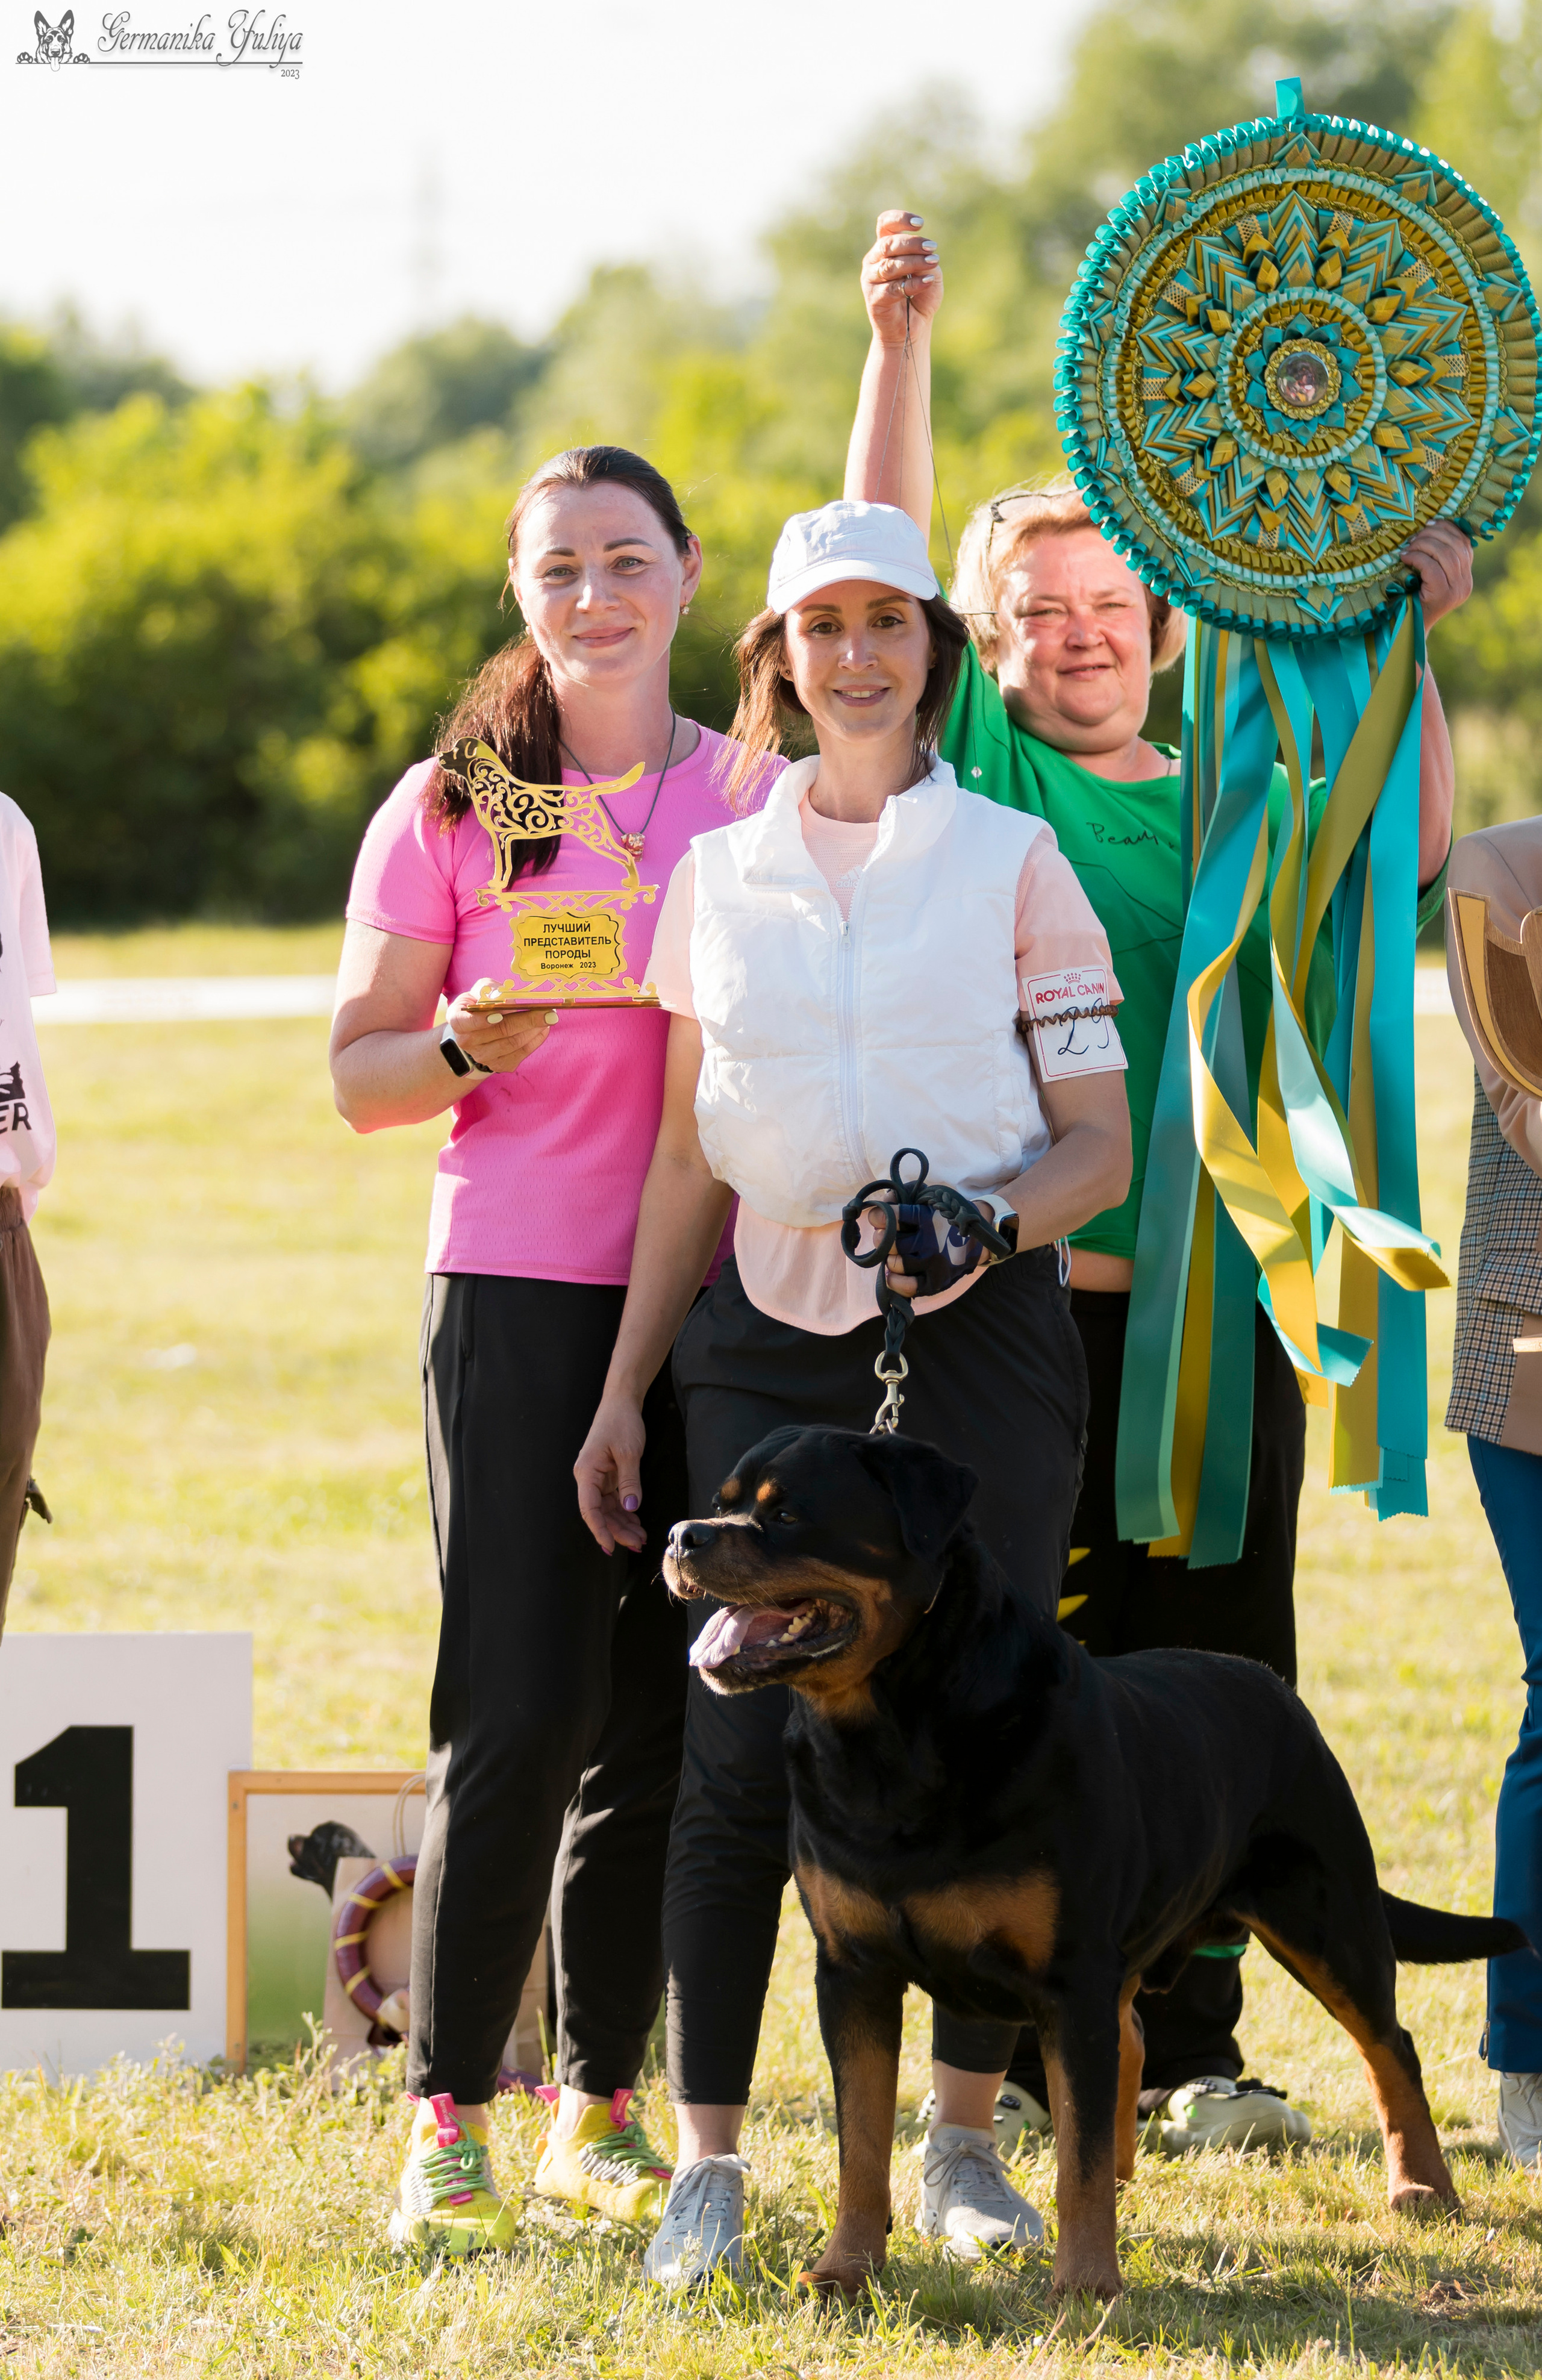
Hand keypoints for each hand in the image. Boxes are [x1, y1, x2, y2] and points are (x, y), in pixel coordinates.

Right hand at [443, 983, 554, 1074]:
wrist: (476, 1032)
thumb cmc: (479, 1005)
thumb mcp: (479, 991)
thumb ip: (490, 990)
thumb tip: (504, 996)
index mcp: (458, 1021)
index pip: (468, 1022)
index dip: (483, 1019)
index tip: (500, 1013)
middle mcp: (468, 1042)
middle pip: (501, 1031)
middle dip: (527, 1020)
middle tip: (548, 1011)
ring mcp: (484, 1057)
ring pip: (514, 1043)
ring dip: (535, 1029)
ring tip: (550, 1017)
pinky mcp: (500, 1065)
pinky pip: (522, 1053)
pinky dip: (535, 1040)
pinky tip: (543, 1028)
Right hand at [575, 1393, 647, 1554]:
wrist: (622, 1402)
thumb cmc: (621, 1421)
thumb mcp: (629, 1452)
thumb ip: (629, 1481)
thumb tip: (630, 1507)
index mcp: (587, 1472)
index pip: (589, 1509)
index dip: (599, 1530)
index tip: (610, 1547)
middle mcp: (588, 1478)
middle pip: (599, 1513)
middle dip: (617, 1531)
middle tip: (638, 1544)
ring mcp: (598, 1478)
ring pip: (608, 1509)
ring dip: (622, 1524)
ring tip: (640, 1538)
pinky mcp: (608, 1476)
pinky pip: (614, 1500)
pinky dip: (625, 1512)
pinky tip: (636, 1522)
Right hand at [861, 210, 941, 348]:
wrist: (910, 329)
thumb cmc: (919, 297)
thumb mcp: (928, 272)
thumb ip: (925, 260)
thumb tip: (922, 258)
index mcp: (885, 248)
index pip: (885, 224)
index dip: (900, 219)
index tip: (920, 224)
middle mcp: (874, 260)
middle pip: (889, 243)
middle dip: (913, 243)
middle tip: (932, 248)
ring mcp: (870, 279)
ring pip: (891, 265)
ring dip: (914, 262)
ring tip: (933, 262)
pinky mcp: (874, 298)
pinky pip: (894, 288)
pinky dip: (913, 284)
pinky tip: (927, 281)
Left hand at [882, 1199, 996, 1300]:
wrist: (979, 1235)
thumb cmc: (947, 1215)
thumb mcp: (931, 1196)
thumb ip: (907, 1192)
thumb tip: (886, 1198)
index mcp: (926, 1217)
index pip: (894, 1216)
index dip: (878, 1216)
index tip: (876, 1216)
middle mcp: (929, 1240)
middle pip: (890, 1242)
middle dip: (881, 1238)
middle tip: (883, 1237)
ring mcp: (933, 1262)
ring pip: (896, 1263)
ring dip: (888, 1258)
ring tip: (891, 1254)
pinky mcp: (936, 1281)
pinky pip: (909, 1287)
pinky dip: (895, 1282)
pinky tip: (891, 1275)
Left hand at [1401, 520, 1472, 631]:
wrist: (1407, 630)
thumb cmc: (1413, 600)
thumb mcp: (1428, 577)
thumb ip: (1436, 559)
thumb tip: (1430, 527)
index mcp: (1465, 576)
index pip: (1465, 543)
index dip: (1448, 529)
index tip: (1429, 524)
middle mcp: (1465, 584)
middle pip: (1456, 546)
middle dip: (1434, 534)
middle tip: (1414, 536)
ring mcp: (1456, 591)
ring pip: (1446, 554)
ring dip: (1424, 545)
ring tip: (1407, 547)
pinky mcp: (1442, 596)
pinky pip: (1432, 568)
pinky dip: (1417, 558)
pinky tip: (1405, 558)